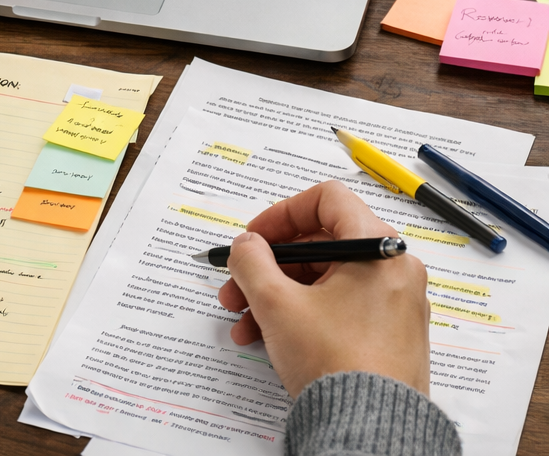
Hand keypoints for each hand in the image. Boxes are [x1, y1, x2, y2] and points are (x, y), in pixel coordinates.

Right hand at [216, 180, 429, 397]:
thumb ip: (252, 261)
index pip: (327, 200)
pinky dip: (300, 312)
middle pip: (319, 243)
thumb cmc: (337, 363)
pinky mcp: (387, 333)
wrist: (370, 431)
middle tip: (237, 282)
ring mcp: (392, 303)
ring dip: (275, 292)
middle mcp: (393, 269)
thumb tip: (247, 245)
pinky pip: (336, 306)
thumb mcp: (277, 303)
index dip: (282, 213)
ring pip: (323, 278)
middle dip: (269, 264)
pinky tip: (263, 336)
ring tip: (242, 318)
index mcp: (378, 248)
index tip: (255, 237)